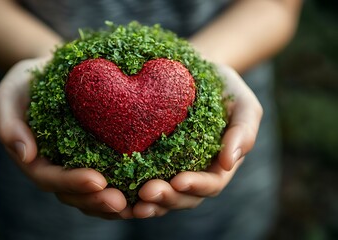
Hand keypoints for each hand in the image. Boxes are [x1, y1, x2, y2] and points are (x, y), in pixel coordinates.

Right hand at [0, 57, 131, 218]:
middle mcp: (57, 169)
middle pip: (76, 195)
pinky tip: (151, 186)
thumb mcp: (9, 95)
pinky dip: (130, 186)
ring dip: (117, 203)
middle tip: (122, 202)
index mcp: (35, 161)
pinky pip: (113, 177)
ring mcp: (77, 166)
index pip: (51, 179)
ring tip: (140, 205)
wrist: (50, 72)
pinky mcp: (98, 157)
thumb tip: (26, 155)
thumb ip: (10, 124)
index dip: (72, 183)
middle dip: (98, 201)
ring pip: (96, 194)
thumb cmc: (26, 83)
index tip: (97, 181)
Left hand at [132, 64, 262, 217]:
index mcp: (218, 167)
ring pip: (160, 196)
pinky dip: (128, 189)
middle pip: (182, 197)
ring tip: (129, 202)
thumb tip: (229, 163)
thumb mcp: (243, 105)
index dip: (196, 186)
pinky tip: (112, 188)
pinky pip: (139, 180)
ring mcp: (171, 170)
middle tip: (146, 193)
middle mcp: (194, 174)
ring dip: (146, 203)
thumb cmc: (225, 90)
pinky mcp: (149, 161)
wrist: (196, 73)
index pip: (210, 184)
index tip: (179, 181)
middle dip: (166, 198)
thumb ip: (244, 132)